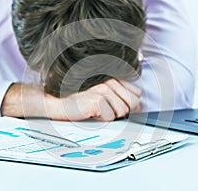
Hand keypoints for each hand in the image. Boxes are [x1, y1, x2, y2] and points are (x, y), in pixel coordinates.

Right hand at [1, 79, 141, 120]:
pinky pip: (110, 117)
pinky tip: (91, 113)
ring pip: (122, 111)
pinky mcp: (97, 100)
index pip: (137, 93)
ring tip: (96, 109)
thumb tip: (139, 107)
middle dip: (122, 110)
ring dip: (110, 115)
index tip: (117, 105)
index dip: (129, 103)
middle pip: (133, 103)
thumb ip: (121, 96)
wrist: (58, 102)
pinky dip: (101, 119)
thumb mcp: (102, 94)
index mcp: (112, 77)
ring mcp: (103, 90)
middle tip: (105, 108)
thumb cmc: (79, 99)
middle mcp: (109, 81)